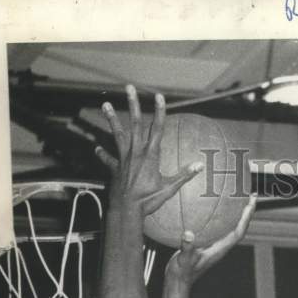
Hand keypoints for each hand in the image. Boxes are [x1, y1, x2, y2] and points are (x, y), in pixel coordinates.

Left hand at [96, 84, 202, 215]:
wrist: (127, 209)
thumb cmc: (148, 199)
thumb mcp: (169, 188)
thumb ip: (184, 175)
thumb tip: (199, 165)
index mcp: (150, 155)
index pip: (157, 129)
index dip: (159, 112)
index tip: (159, 96)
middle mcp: (136, 152)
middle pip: (135, 123)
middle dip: (133, 104)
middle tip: (129, 87)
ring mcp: (124, 158)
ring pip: (118, 134)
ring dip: (111, 119)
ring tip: (105, 104)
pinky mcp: (115, 167)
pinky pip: (108, 159)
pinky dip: (103, 154)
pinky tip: (97, 149)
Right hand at [164, 193, 256, 285]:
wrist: (178, 282)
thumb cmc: (182, 273)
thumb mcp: (183, 259)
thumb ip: (187, 248)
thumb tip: (188, 234)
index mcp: (219, 250)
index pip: (238, 232)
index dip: (246, 218)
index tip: (251, 204)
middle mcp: (220, 247)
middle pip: (239, 228)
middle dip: (247, 212)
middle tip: (252, 196)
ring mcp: (215, 246)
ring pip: (231, 228)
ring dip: (237, 214)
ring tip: (239, 198)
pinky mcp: (207, 245)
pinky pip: (219, 229)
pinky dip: (221, 217)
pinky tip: (214, 207)